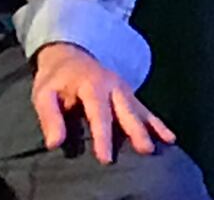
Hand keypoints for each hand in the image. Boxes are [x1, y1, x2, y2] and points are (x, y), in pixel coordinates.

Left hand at [31, 42, 175, 164]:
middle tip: (144, 149)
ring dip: (151, 126)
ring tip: (164, 142)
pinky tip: (169, 137)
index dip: (102, 135)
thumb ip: (50, 117)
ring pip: (139, 109)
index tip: (106, 158)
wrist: (70, 55)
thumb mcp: (44, 94)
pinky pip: (144, 109)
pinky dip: (157, 123)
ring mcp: (124, 89)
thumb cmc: (56, 79)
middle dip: (135, 130)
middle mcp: (113, 85)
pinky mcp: (129, 95)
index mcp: (92, 84)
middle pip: (126, 109)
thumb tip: (54, 143)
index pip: (99, 112)